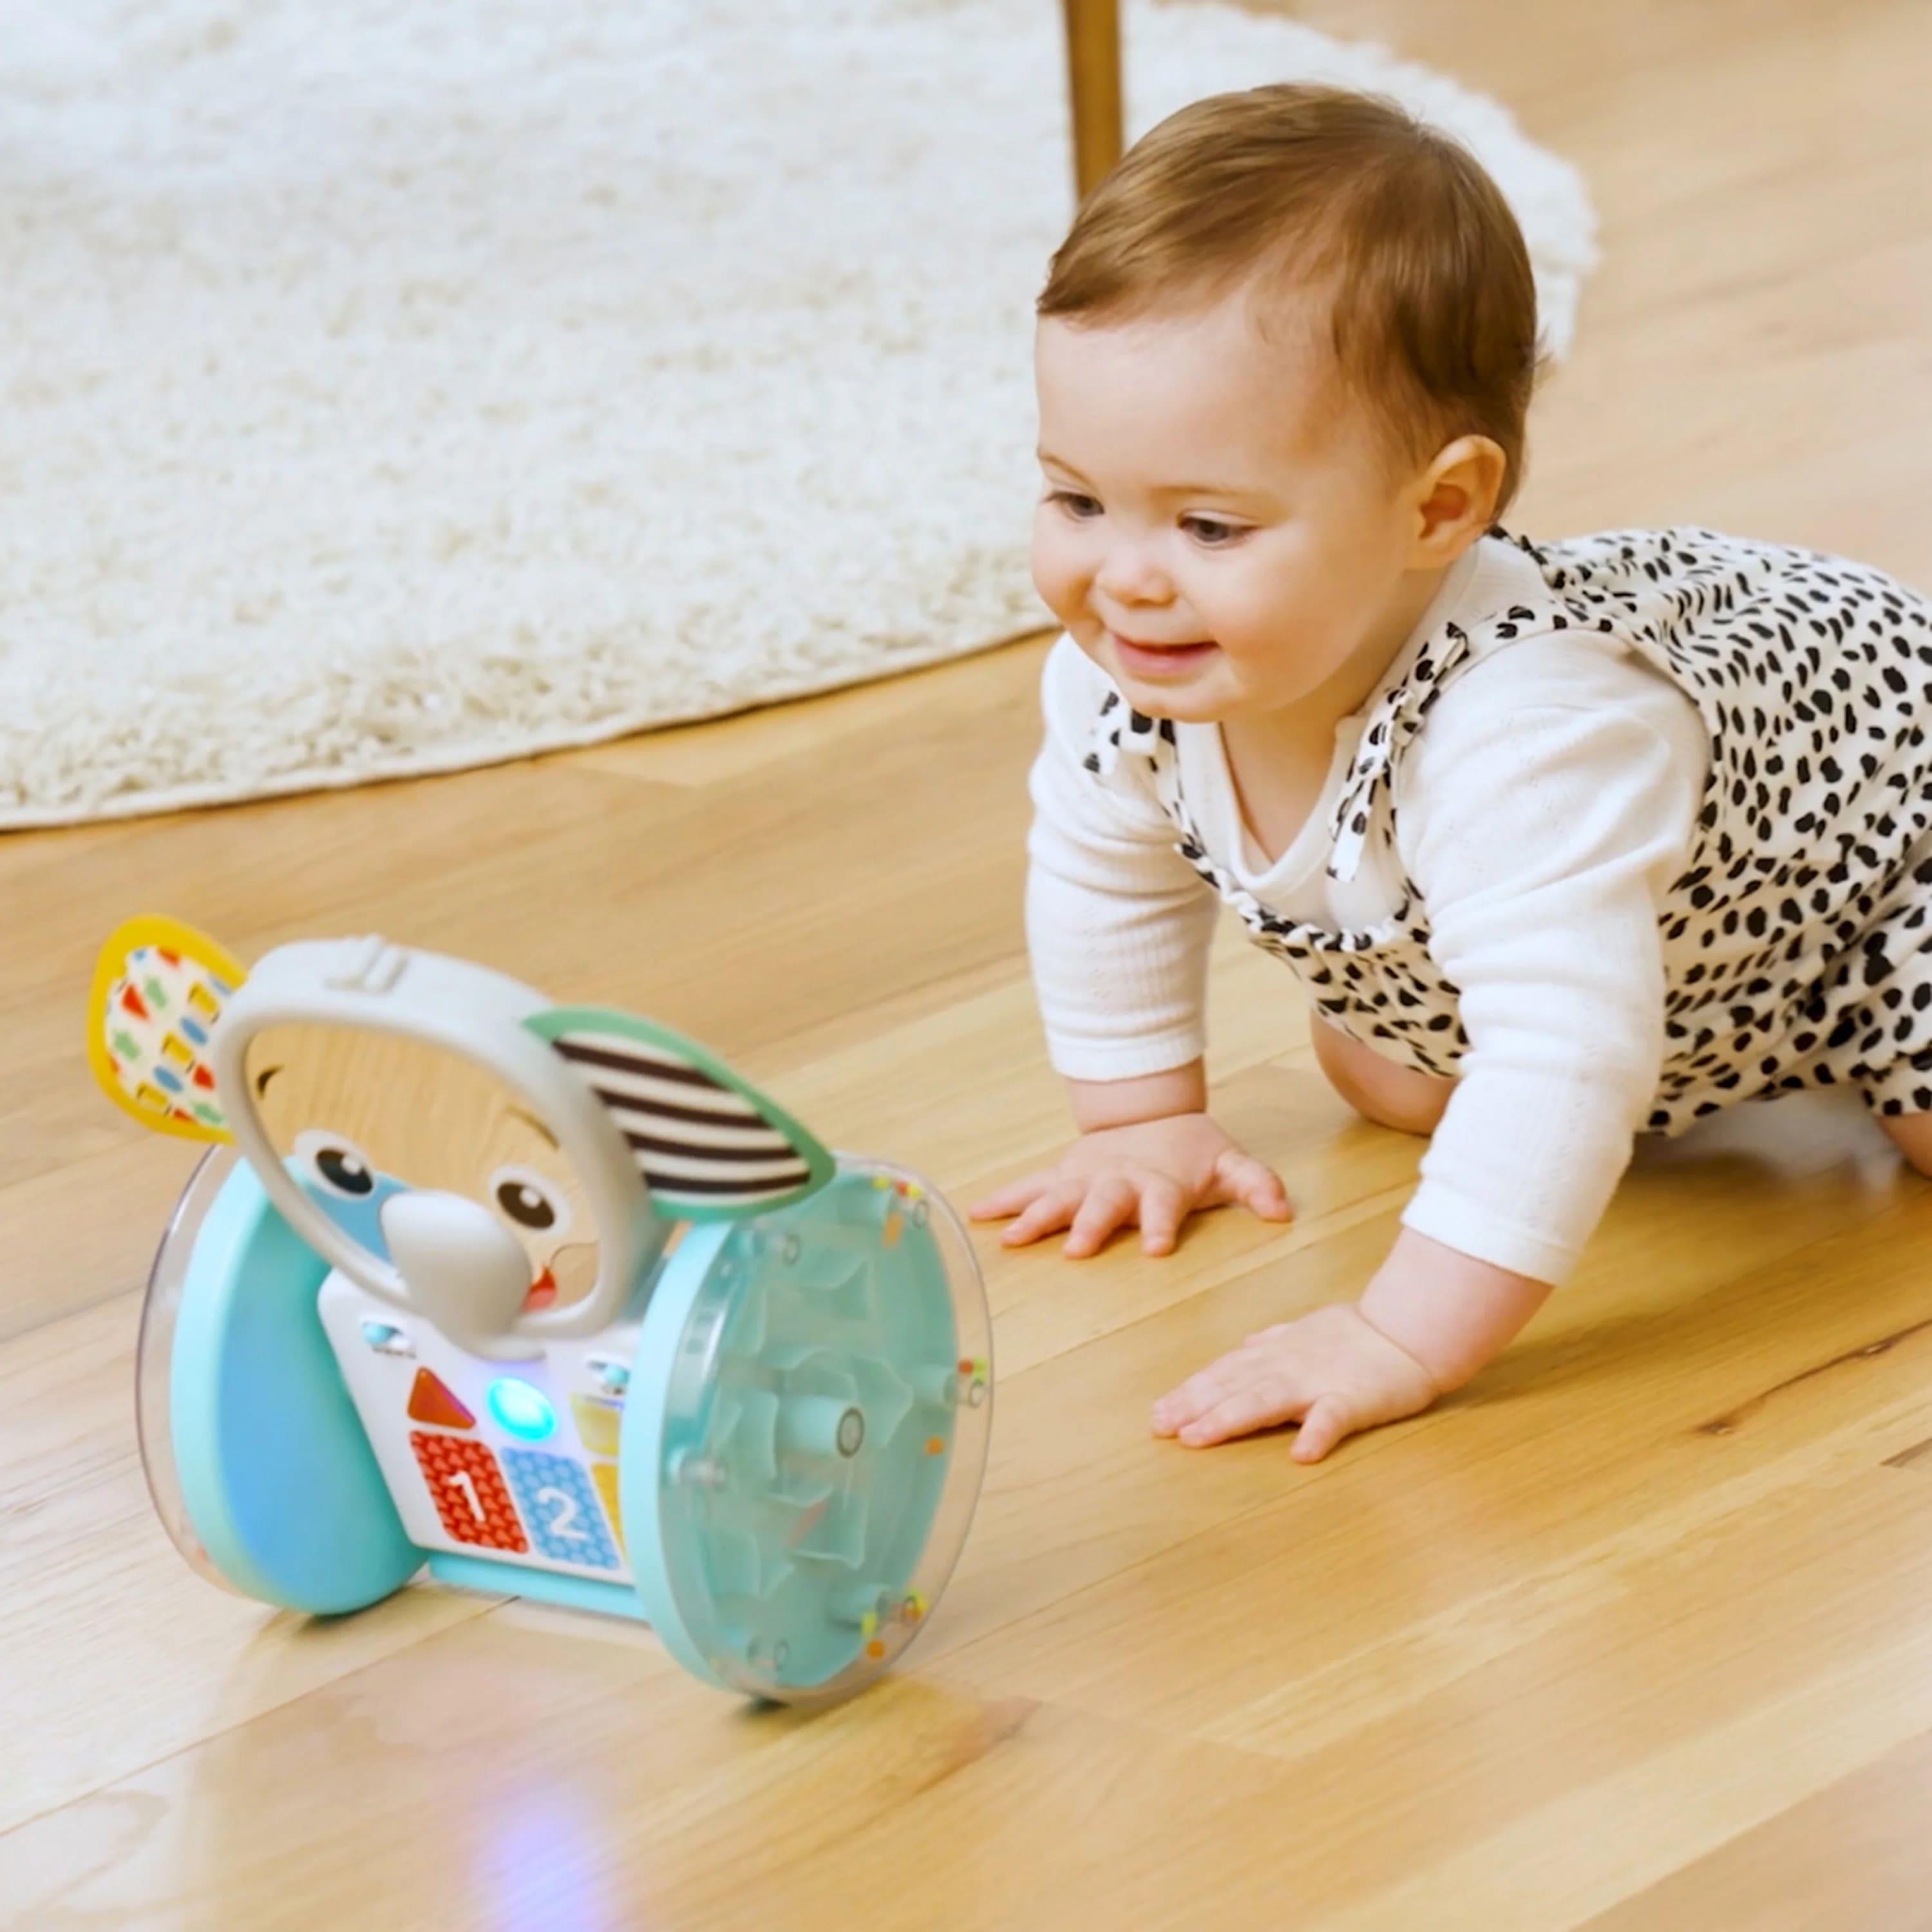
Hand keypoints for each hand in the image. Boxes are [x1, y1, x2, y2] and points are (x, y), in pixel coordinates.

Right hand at [969, 1113, 1291, 1257]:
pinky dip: (1004, 1199)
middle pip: (1103, 1202)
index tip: (1155, 1248)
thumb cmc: (1192, 1150)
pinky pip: (1028, 1187)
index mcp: (1160, 1182)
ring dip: (1036, 1216)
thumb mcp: (1229, 1162)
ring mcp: (1086, 1176)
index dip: (1161, 1224)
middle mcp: (1119, 1180)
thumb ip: (1255, 1185)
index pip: (1164, 1204)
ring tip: (1014, 1239)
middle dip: (1090, 1224)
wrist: (1149, 1112)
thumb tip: (1281, 1211)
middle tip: (1078, 1250)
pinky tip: (976, 1214)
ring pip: (1058, 1196)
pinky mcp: (1063, 1175)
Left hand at [1150, 1302, 1439, 1459]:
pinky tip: (1301, 1455)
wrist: (1409, 1329)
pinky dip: (1317, 1434)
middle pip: (1232, 1387)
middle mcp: (1286, 1367)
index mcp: (1275, 1354)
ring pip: (1265, 1400)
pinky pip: (1333, 1418)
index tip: (1157, 1412)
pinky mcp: (1353, 1400)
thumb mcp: (1306, 1330)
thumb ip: (1272, 1341)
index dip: (1189, 1392)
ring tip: (1197, 1437)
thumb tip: (1244, 1345)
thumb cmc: (1357, 1334)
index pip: (1223, 1374)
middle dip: (1192, 1407)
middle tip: (1157, 1427)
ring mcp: (1318, 1382)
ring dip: (1229, 1418)